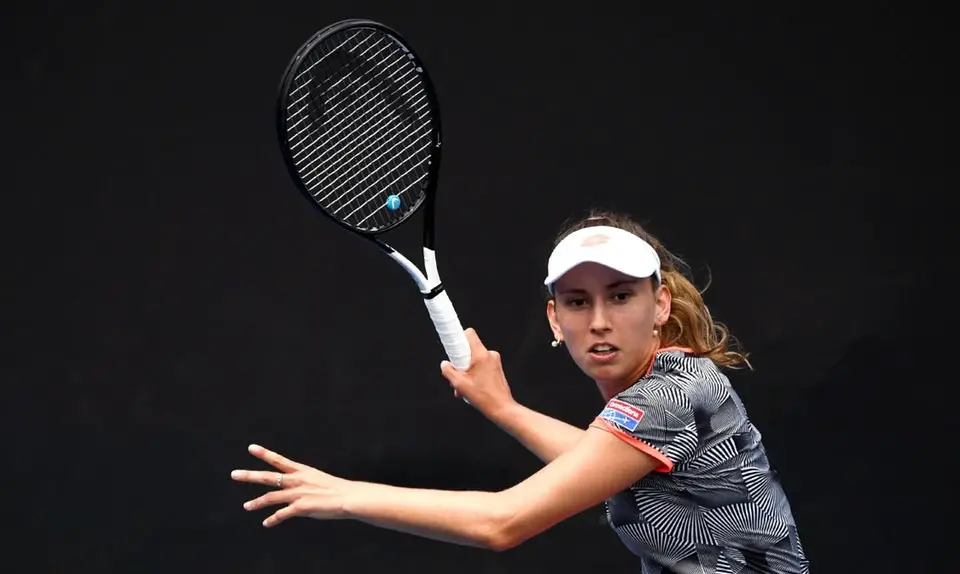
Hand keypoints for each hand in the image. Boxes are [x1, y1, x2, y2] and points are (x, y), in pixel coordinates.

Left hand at [231, 444, 353, 526]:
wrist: (348, 497)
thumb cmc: (337, 489)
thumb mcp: (318, 479)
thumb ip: (304, 482)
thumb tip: (296, 488)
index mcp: (302, 471)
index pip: (279, 460)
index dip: (264, 453)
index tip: (251, 448)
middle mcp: (296, 480)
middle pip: (268, 477)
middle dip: (249, 475)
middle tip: (234, 474)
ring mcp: (297, 494)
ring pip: (270, 497)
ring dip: (256, 502)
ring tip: (246, 506)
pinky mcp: (300, 507)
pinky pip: (281, 514)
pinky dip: (272, 519)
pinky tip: (266, 523)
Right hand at [441, 328, 515, 418]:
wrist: (501, 408)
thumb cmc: (485, 397)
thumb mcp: (460, 384)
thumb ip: (449, 371)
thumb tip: (444, 365)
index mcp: (481, 355)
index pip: (469, 334)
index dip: (459, 338)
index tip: (452, 347)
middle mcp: (490, 355)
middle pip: (469, 349)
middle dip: (460, 362)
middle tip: (458, 375)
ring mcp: (495, 361)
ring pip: (474, 360)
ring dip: (466, 372)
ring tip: (464, 387)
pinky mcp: (496, 368)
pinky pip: (481, 366)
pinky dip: (474, 374)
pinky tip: (471, 388)